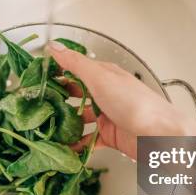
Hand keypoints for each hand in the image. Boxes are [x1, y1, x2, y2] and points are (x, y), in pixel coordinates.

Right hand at [47, 41, 195, 158]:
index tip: (36, 78)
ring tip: (45, 127)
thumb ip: (75, 63)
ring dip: (65, 123)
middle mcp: (106, 94)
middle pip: (77, 94)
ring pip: (80, 118)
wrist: (159, 136)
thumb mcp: (101, 78)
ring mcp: (108, 115)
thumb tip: (54, 47)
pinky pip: (88, 139)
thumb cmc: (135, 104)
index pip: (76, 69)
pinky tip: (64, 147)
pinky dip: (76, 143)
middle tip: (36, 105)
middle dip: (58, 99)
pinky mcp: (110, 136)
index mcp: (105, 75)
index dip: (57, 72)